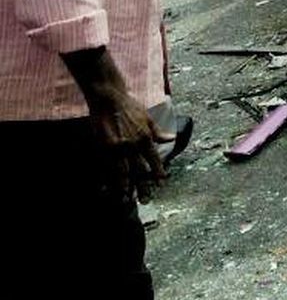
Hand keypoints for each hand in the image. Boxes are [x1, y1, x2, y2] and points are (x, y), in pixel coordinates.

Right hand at [86, 84, 166, 202]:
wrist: (108, 99)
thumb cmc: (129, 107)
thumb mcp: (148, 118)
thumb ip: (157, 132)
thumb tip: (171, 139)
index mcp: (145, 137)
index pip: (153, 159)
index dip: (157, 172)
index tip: (161, 183)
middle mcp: (132, 145)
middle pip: (139, 170)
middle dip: (143, 186)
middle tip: (146, 200)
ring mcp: (116, 148)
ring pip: (122, 173)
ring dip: (124, 188)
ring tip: (126, 200)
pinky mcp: (101, 148)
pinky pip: (105, 168)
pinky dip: (106, 179)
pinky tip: (106, 190)